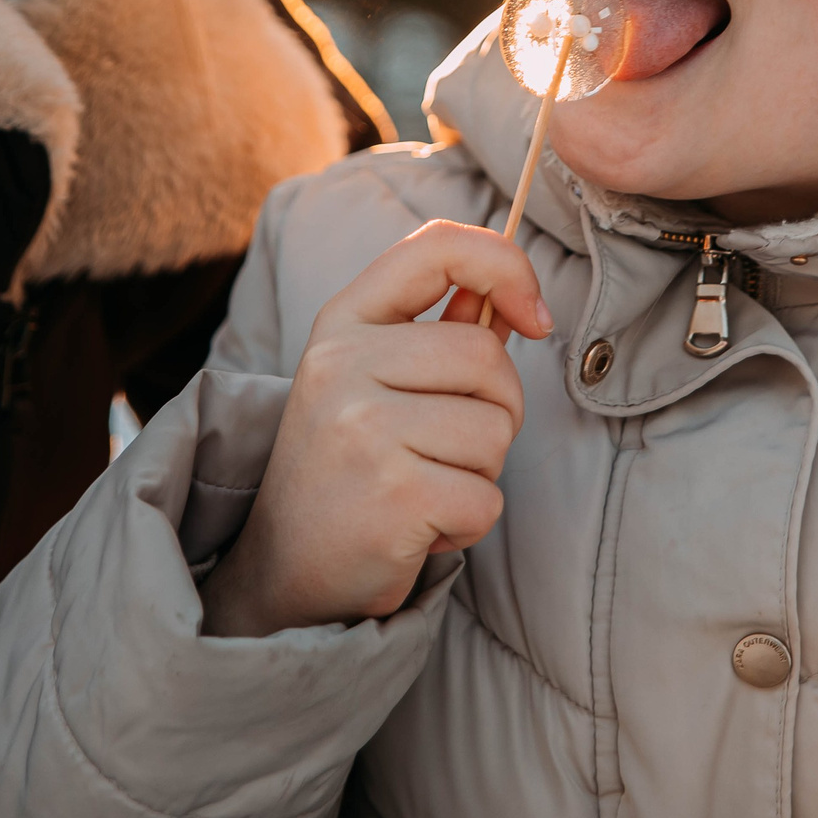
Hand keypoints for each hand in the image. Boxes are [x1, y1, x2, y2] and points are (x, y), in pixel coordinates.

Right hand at [199, 221, 552, 637]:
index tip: (534, 316)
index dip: (506, 266)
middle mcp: (343, 365)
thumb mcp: (373, 382)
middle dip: (497, 411)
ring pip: (494, 433)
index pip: (439, 247)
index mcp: (342, 322)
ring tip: (424, 487)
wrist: (284, 570)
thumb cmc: (347, 467)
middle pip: (487, 359)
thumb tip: (509, 300)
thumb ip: (439, 334)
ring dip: (480, 473)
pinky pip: (486, 499)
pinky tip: (422, 527)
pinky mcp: (392, 495)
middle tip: (451, 449)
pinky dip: (469, 524)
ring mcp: (363, 429)